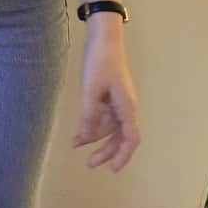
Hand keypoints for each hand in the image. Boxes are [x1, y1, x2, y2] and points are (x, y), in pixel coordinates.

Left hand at [72, 17, 139, 171]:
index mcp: (126, 107)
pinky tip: (78, 133)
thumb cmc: (100, 62)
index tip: (113, 169)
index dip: (123, 155)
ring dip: (96, 138)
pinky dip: (92, 125)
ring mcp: (118, 101)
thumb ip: (89, 115)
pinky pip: (103, 116)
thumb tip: (86, 138)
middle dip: (106, 151)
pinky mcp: (109, 95)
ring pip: (110, 128)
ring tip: (77, 145)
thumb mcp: (91, 90)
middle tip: (90, 164)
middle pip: (120, 136)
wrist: (103, 38)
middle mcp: (125, 107)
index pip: (131, 138)